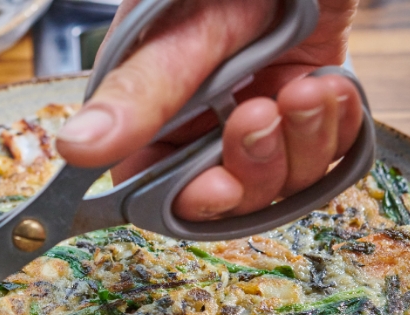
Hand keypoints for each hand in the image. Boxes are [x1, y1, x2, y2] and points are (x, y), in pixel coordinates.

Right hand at [55, 0, 363, 221]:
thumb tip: (76, 148)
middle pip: (222, 192)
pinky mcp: (304, 97)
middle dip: (251, 167)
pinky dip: (333, 129)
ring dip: (299, 144)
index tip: (212, 186)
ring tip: (306, 89)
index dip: (181, 198)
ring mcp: (257, 106)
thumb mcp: (184, 22)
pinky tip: (328, 88)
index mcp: (153, 98)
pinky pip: (323, 151)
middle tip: (259, 114)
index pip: (151, 178)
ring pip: (277, 179)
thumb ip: (139, 89)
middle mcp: (203, 113)